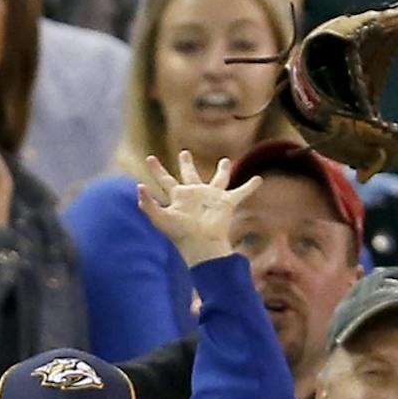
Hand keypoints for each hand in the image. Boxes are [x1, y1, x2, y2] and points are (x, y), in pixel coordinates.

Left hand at [137, 151, 260, 266]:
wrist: (201, 245)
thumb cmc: (180, 234)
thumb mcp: (159, 218)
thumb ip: (147, 204)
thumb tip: (138, 187)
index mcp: (178, 197)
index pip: (164, 180)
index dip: (156, 170)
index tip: (150, 158)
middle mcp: (194, 194)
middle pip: (189, 174)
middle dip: (187, 163)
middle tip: (184, 152)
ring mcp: (211, 197)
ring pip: (218, 179)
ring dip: (222, 170)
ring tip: (225, 160)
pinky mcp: (226, 202)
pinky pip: (241, 192)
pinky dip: (250, 186)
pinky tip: (258, 179)